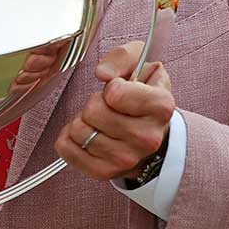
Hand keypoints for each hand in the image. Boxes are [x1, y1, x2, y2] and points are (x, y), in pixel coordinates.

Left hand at [54, 39, 174, 180]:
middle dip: (94, 103)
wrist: (151, 132)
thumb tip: (103, 73)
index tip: (120, 91)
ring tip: (99, 121)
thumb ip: (122, 56)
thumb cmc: (142, 94)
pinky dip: (69, 137)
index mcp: (161, 107)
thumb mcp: (141, 62)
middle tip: (107, 107)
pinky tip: (87, 133)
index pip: (115, 93)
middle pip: (92, 111)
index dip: (111, 87)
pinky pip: (66, 148)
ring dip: (82, 120)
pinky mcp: (104, 172)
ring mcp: (126, 159)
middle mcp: (148, 137)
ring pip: (78, 130)